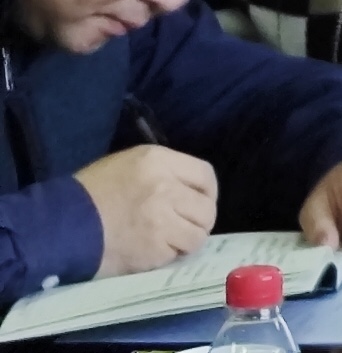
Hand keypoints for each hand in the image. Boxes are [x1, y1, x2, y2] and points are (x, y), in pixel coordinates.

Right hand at [74, 147, 215, 277]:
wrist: (58, 226)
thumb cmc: (89, 193)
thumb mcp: (127, 165)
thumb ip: (162, 172)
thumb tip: (186, 188)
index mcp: (158, 161)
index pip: (205, 175)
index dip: (206, 192)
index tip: (197, 203)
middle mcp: (166, 187)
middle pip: (206, 208)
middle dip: (198, 219)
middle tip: (182, 227)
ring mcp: (162, 220)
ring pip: (198, 234)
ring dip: (186, 240)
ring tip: (168, 241)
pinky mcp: (153, 249)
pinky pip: (177, 254)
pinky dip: (168, 256)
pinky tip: (151, 252)